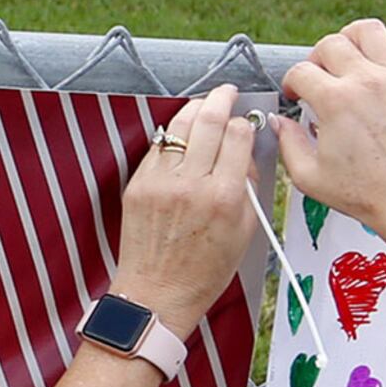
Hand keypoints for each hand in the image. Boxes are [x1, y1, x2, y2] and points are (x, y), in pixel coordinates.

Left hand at [109, 85, 259, 322]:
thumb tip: (245, 148)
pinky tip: (182, 136)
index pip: (238, 135)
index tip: (246, 120)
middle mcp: (191, 185)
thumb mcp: (245, 230)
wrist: (158, 295)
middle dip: (221, 98)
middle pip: (209, 120)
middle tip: (227, 92)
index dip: (245, 122)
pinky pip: (158, 148)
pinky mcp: (137, 187)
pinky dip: (173, 137)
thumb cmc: (205, 270)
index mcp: (224, 196)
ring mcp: (160, 183)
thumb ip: (247, 185)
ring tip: (205, 103)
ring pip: (180, 127)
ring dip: (195, 108)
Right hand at [274, 21, 385, 273]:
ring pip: (370, 30)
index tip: (295, 96)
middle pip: (331, 43)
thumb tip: (280, 124)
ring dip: (352, 38)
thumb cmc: (367, 193)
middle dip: (316, 59)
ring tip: (348, 57)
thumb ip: (287, 144)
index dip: (291, 83)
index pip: (301, 72)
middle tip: (317, 78)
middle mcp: (367, 82)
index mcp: (336, 102)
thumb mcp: (309, 177)